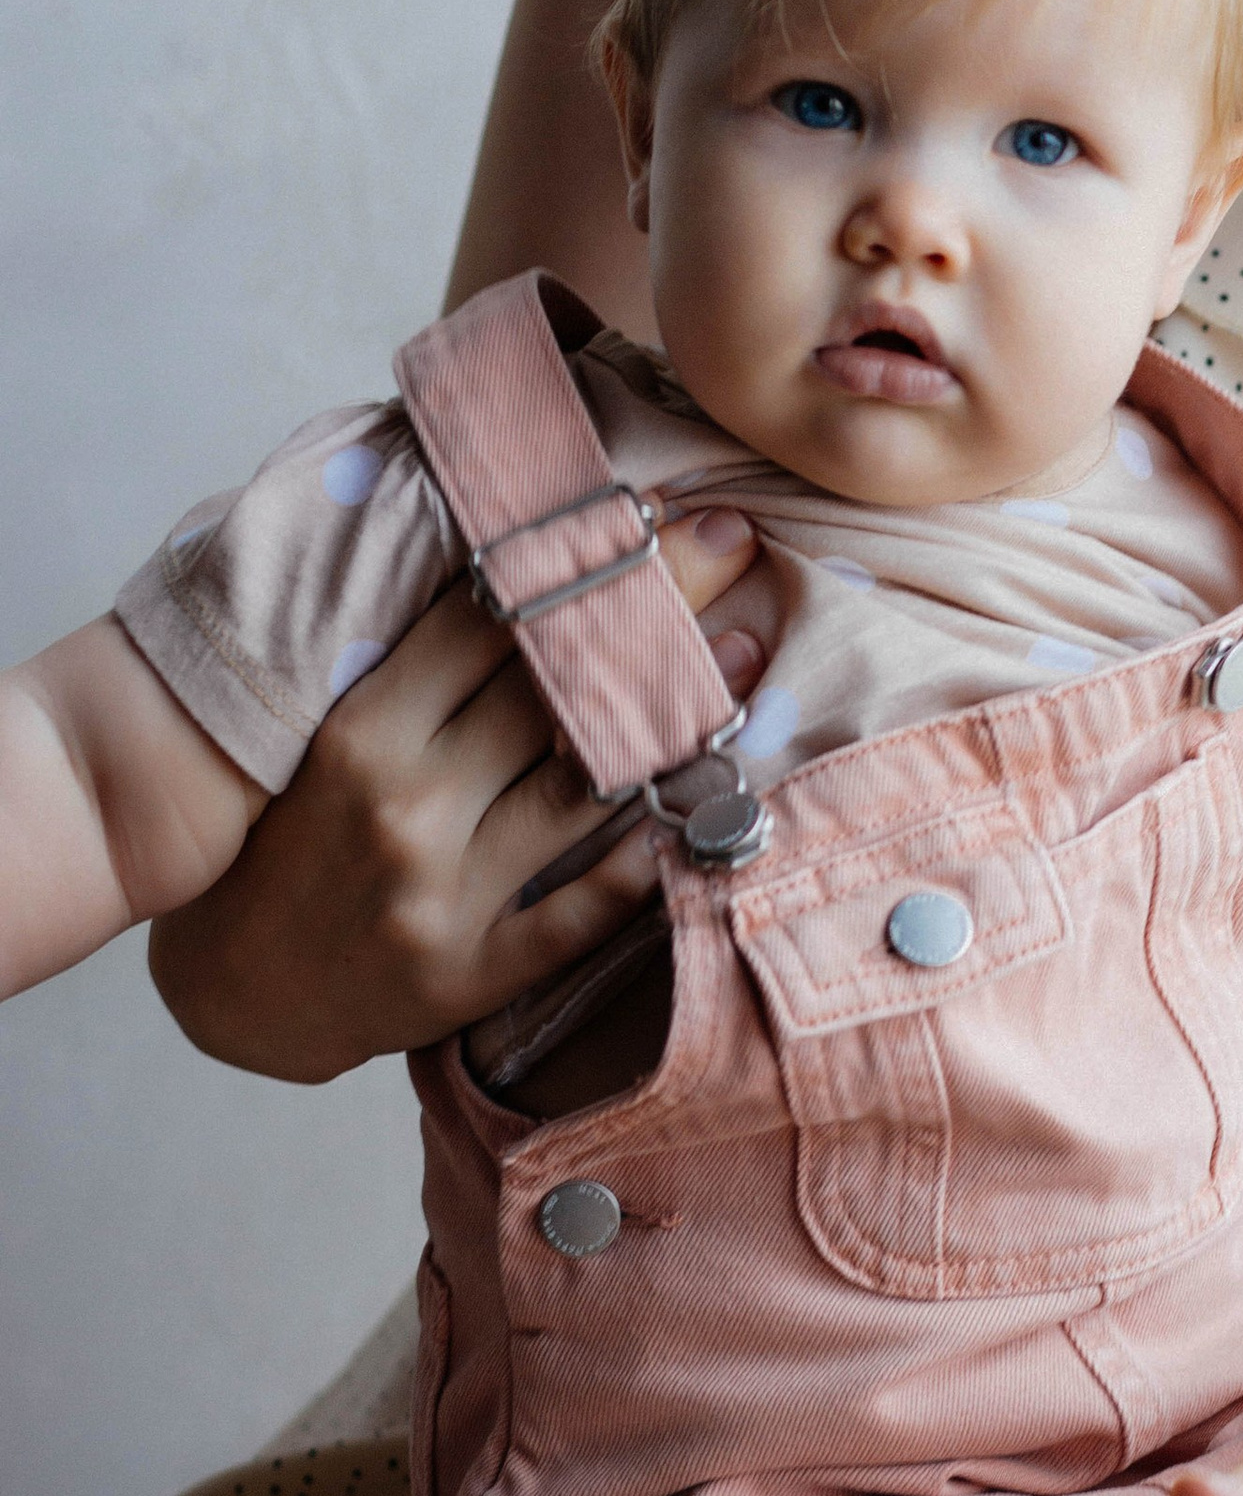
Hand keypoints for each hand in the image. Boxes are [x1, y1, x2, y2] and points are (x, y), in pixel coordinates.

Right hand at [145, 511, 766, 1079]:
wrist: (236, 989)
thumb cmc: (290, 837)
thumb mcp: (328, 733)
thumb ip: (415, 662)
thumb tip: (517, 559)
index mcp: (360, 731)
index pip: (491, 623)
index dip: (578, 557)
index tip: (649, 506)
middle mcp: (405, 807)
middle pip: (556, 689)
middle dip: (654, 608)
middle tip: (731, 539)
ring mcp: (442, 896)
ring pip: (588, 789)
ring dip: (683, 718)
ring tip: (752, 647)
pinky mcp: (470, 975)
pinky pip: (585, 907)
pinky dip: (651, 854)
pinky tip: (716, 798)